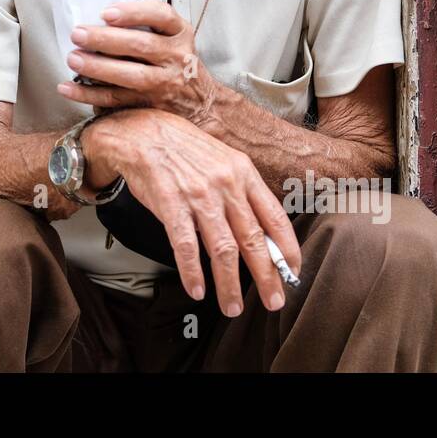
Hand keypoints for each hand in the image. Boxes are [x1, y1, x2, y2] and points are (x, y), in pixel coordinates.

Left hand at [58, 0, 221, 124]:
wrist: (202, 103)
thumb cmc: (177, 62)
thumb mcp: (174, 36)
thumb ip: (147, 23)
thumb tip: (102, 14)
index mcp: (180, 32)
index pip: (161, 15)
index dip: (133, 13)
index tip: (106, 13)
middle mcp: (176, 56)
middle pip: (141, 45)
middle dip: (105, 39)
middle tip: (77, 34)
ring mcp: (165, 83)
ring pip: (130, 75)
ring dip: (97, 67)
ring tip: (73, 59)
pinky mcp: (150, 105)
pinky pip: (117, 99)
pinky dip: (89, 95)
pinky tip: (67, 88)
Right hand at [83, 107, 300, 315]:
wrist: (142, 131)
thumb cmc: (184, 149)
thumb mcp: (223, 161)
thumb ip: (242, 194)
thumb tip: (260, 232)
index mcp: (243, 173)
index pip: (274, 216)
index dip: (287, 247)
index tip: (293, 270)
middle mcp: (225, 185)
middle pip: (253, 239)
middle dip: (266, 276)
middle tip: (274, 301)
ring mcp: (199, 195)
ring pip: (223, 249)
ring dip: (229, 284)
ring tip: (232, 306)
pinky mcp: (171, 204)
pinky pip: (186, 246)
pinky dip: (193, 272)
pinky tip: (197, 289)